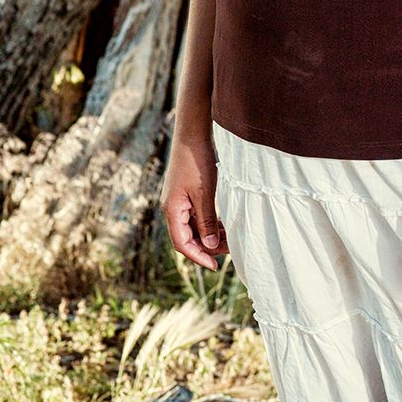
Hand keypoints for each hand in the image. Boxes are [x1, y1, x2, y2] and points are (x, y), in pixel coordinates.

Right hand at [162, 121, 226, 267]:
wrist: (193, 135)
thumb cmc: (197, 162)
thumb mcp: (205, 194)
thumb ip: (206, 221)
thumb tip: (208, 246)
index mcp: (172, 210)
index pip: (182, 244)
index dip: (199, 257)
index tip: (216, 266)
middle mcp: (173, 208)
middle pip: (187, 238)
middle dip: (207, 247)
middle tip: (229, 250)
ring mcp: (179, 201)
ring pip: (193, 228)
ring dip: (209, 235)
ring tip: (229, 238)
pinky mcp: (186, 194)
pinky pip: (196, 216)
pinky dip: (209, 223)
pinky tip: (223, 224)